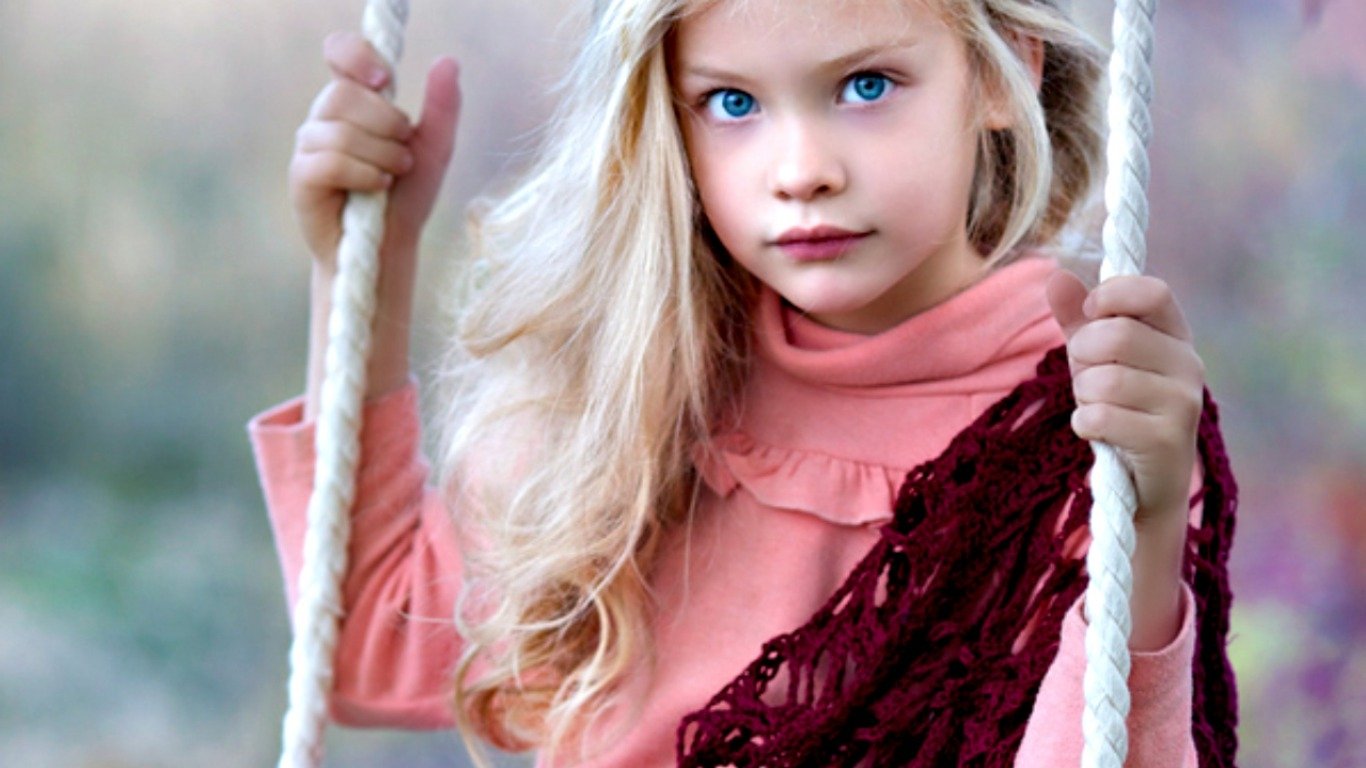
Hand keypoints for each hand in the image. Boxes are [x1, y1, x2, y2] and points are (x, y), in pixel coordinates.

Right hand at [288, 31, 460, 268]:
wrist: (390, 247)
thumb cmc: (407, 196)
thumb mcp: (435, 149)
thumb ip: (442, 107)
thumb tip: (448, 61)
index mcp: (354, 101)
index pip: (340, 52)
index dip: (357, 55)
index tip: (386, 79)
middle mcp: (325, 117)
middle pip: (345, 94)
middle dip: (388, 122)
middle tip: (405, 150)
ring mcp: (308, 146)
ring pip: (341, 131)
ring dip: (382, 154)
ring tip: (396, 173)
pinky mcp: (302, 177)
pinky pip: (330, 161)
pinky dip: (364, 174)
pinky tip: (379, 187)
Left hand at [1045, 269, 1204, 528]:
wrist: (1145, 483)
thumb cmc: (1121, 407)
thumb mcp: (1096, 358)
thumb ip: (1078, 319)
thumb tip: (1056, 276)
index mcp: (1176, 335)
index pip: (1154, 291)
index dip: (1111, 296)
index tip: (1090, 314)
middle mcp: (1189, 364)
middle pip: (1117, 335)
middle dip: (1081, 355)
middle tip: (1086, 376)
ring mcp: (1183, 403)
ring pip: (1104, 380)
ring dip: (1083, 396)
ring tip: (1096, 407)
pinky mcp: (1167, 439)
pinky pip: (1100, 417)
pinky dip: (1084, 424)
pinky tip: (1097, 432)